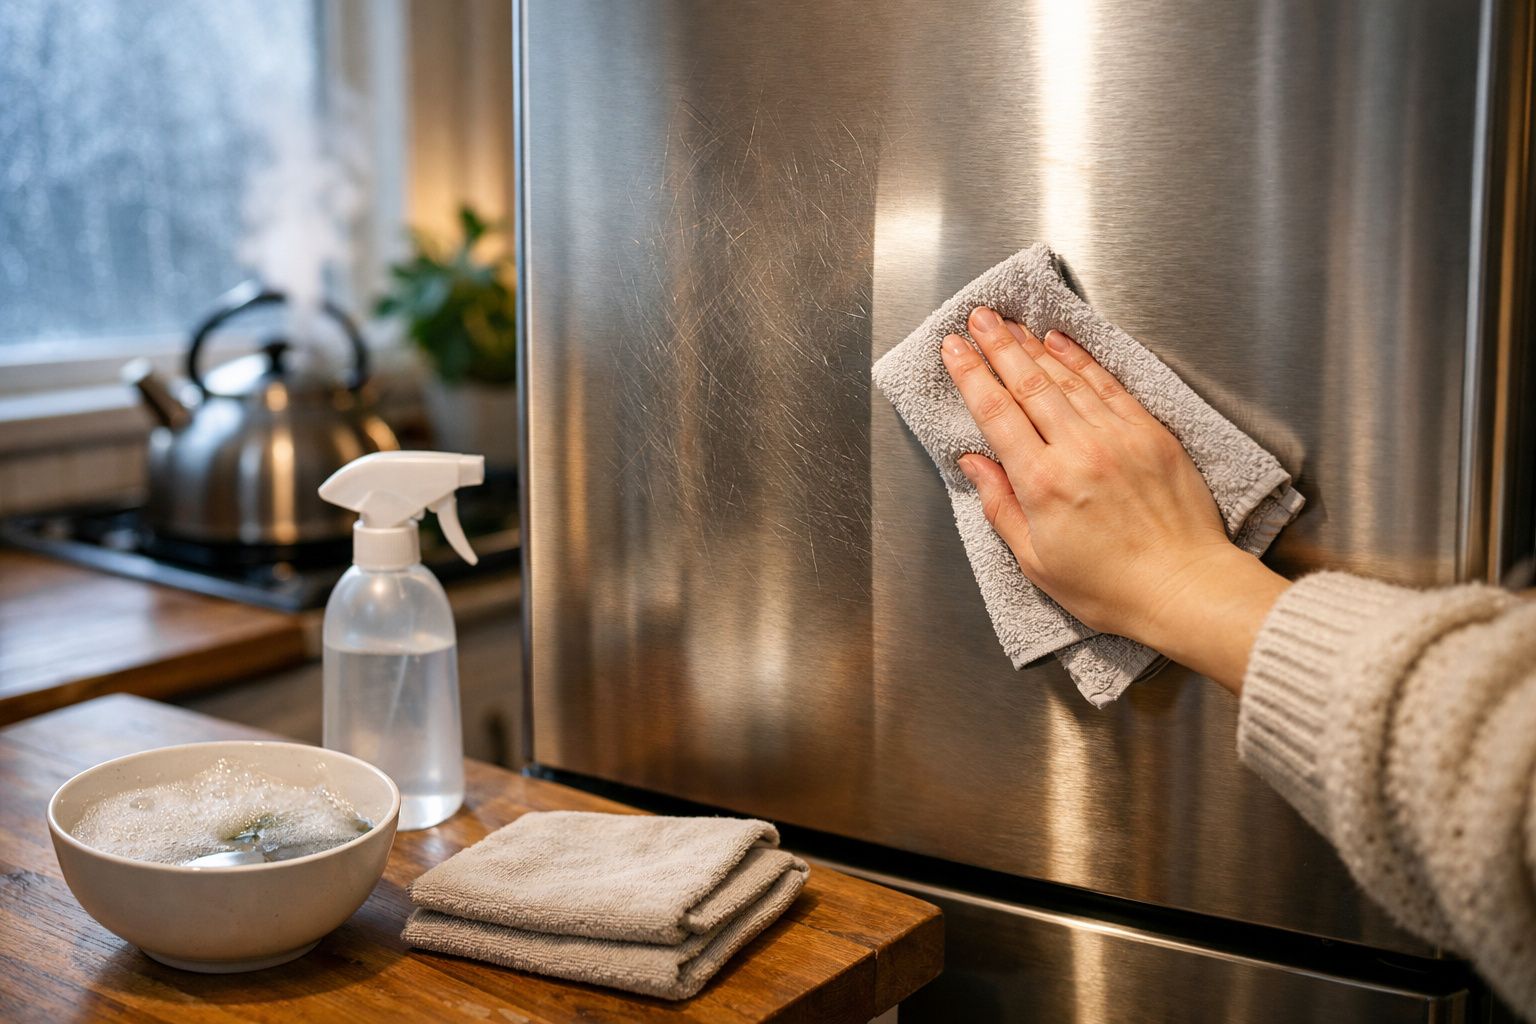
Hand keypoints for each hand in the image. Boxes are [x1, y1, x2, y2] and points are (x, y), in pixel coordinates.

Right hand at [942, 307, 1288, 690]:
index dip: (972, 375)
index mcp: (1044, 483)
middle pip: (1029, 384)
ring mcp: (1118, 436)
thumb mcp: (1036, 560)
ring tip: (1010, 323)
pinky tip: (1061, 342)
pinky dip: (1082, 359)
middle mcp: (1080, 450)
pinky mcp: (1151, 433)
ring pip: (1067, 378)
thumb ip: (1001, 506)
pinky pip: (1109, 384)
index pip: (997, 414)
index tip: (954, 349)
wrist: (1185, 588)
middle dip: (998, 346)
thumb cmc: (1111, 587)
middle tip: (978, 318)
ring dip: (1034, 346)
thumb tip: (975, 464)